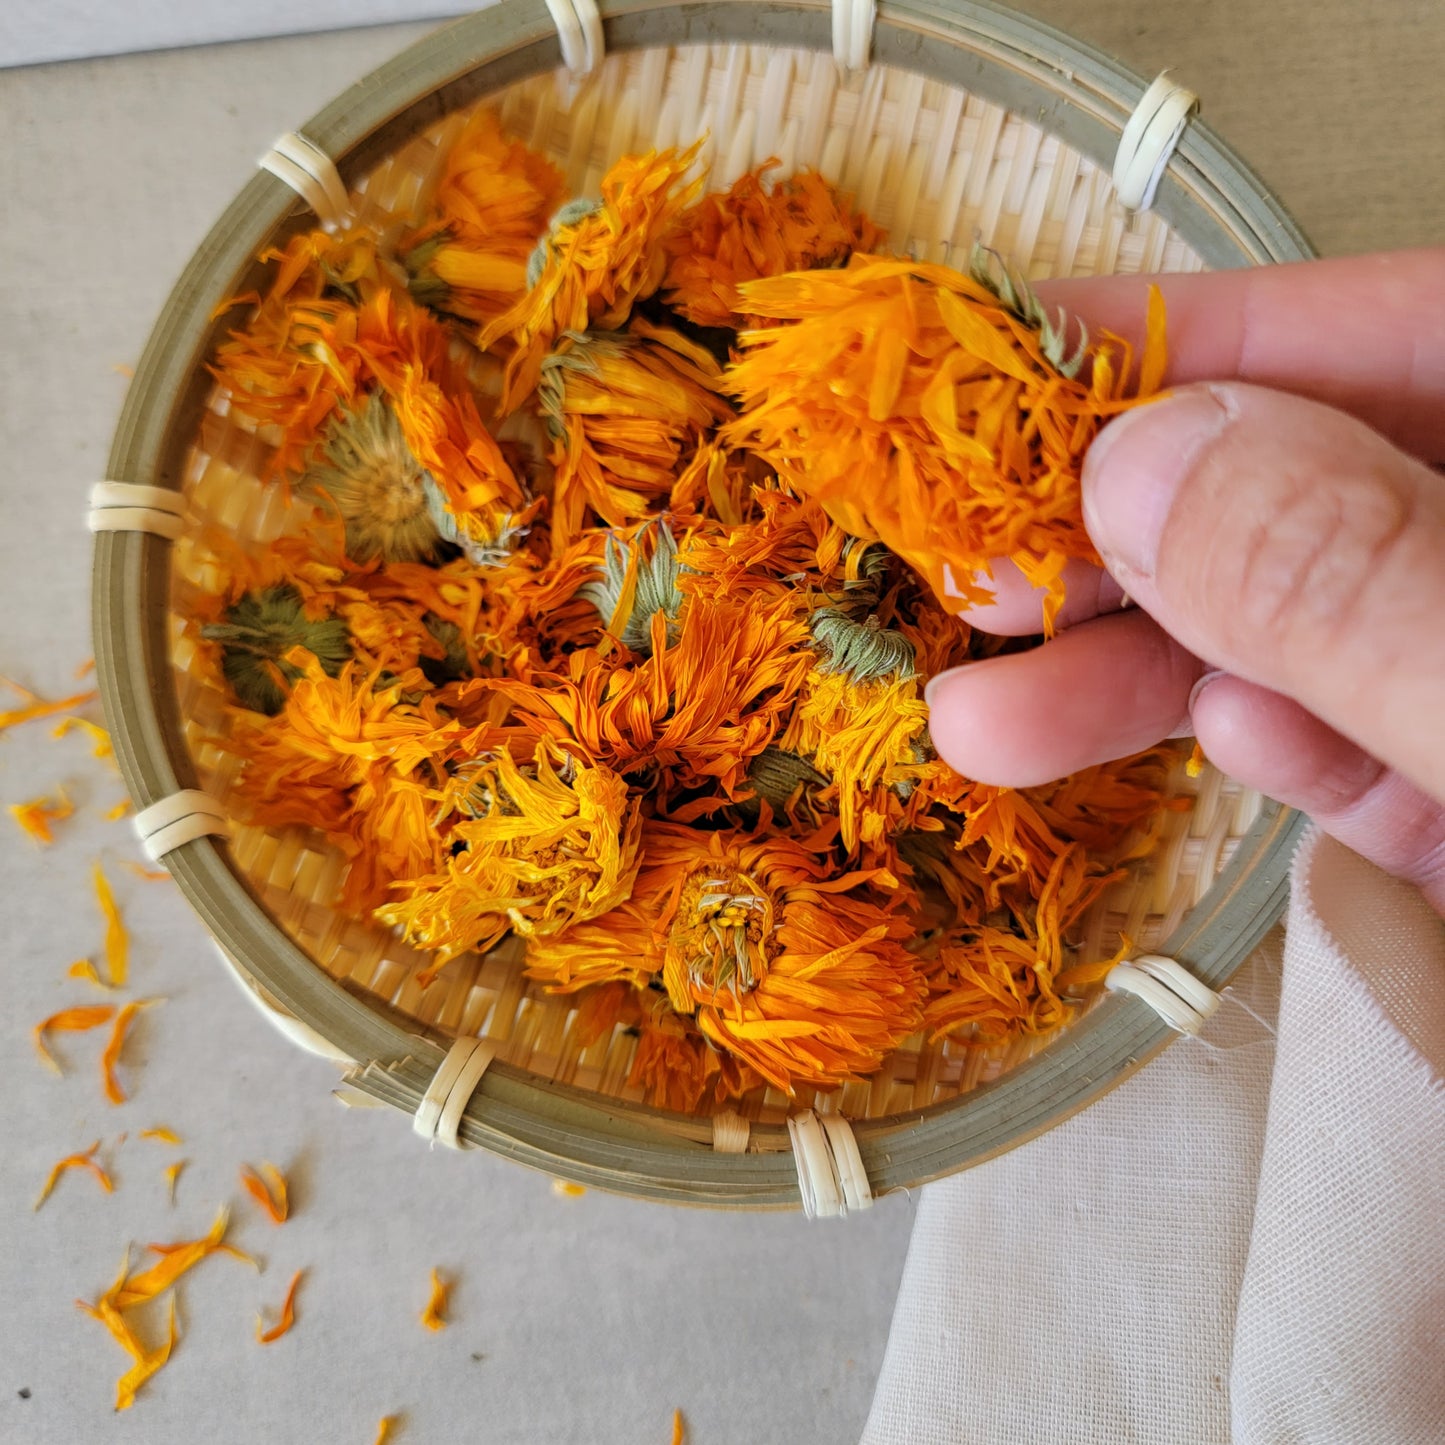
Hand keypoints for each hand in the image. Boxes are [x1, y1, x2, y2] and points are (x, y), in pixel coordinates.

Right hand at [925, 249, 1444, 913]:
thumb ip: (1346, 578)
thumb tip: (1141, 465)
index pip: (1365, 329)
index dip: (1167, 333)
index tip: (983, 358)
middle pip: (1300, 486)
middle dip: (1116, 532)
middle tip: (965, 565)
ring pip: (1306, 635)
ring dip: (1144, 672)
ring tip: (982, 722)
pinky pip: (1365, 746)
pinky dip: (1285, 746)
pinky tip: (1227, 740)